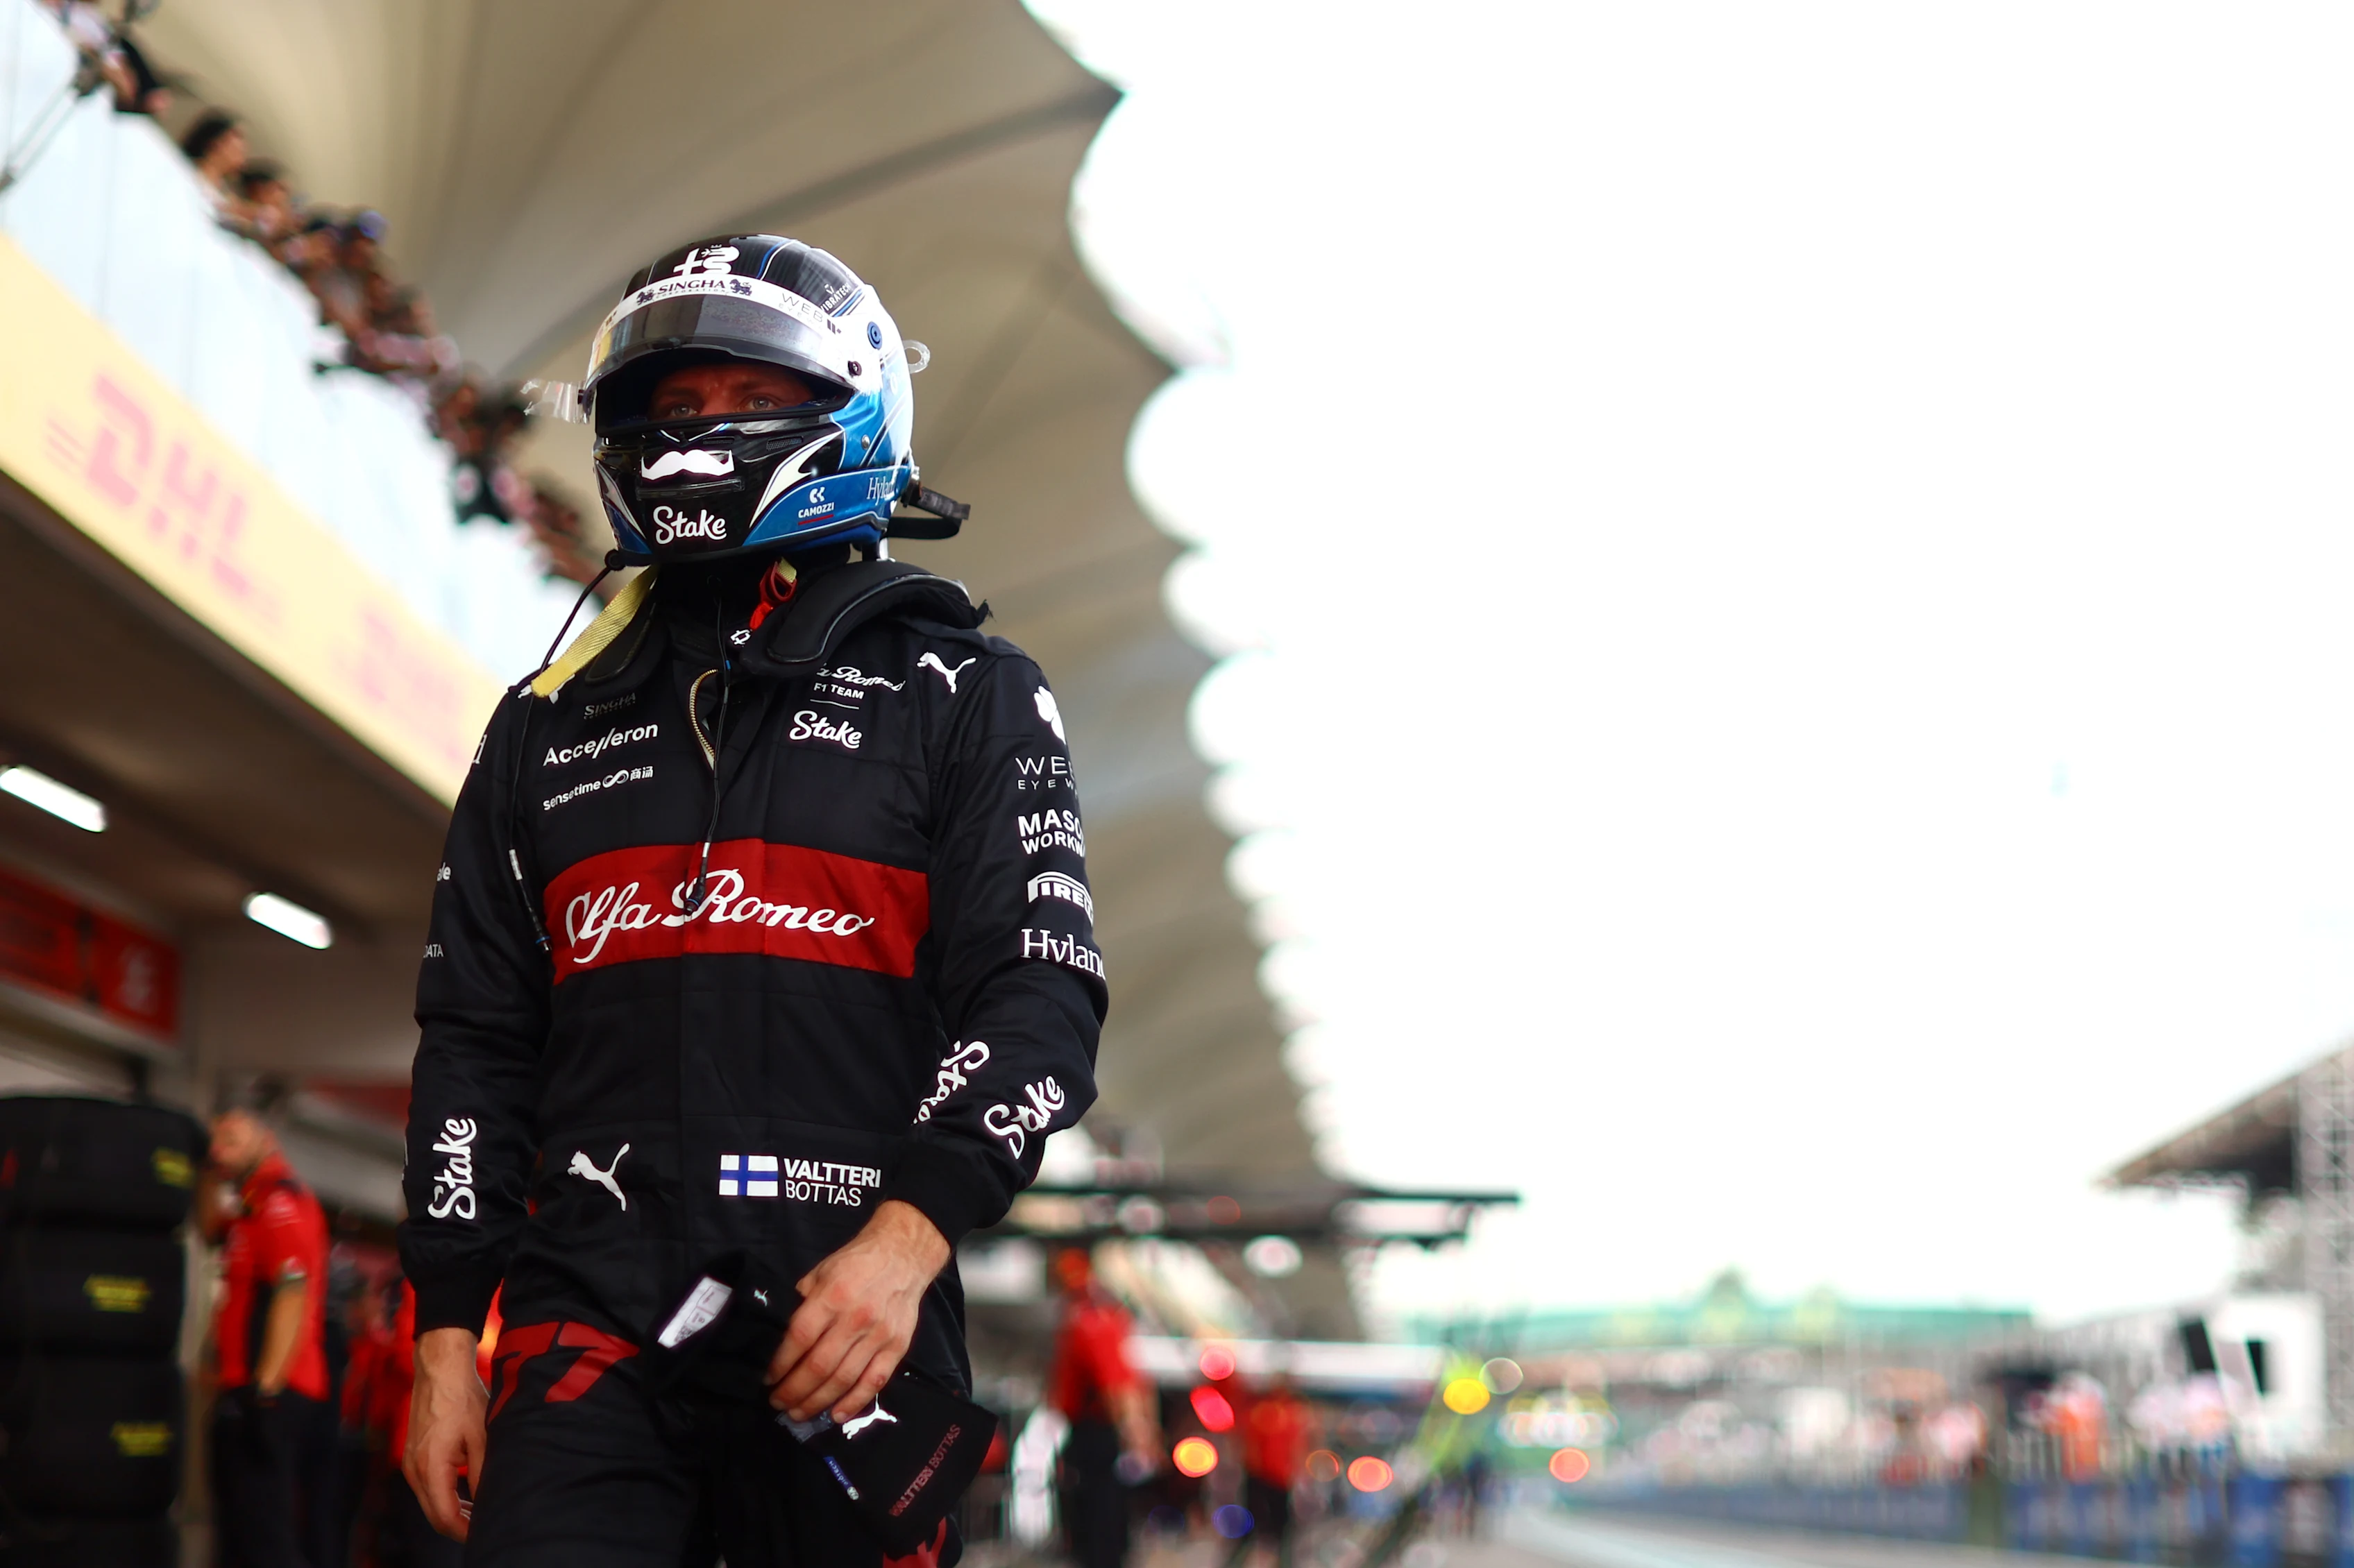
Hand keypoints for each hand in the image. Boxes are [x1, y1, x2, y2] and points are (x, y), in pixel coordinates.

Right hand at [404, 1327, 486, 1542]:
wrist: (440, 1371)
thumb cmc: (462, 1399)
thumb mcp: (481, 1437)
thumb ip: (482, 1474)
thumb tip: (487, 1503)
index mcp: (431, 1467)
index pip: (444, 1515)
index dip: (464, 1531)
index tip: (483, 1533)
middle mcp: (414, 1470)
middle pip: (434, 1515)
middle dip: (458, 1526)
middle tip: (484, 1526)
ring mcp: (410, 1463)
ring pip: (429, 1503)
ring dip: (451, 1512)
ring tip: (479, 1513)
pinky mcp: (413, 1456)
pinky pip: (426, 1487)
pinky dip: (443, 1497)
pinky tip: (465, 1496)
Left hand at [767, 1200, 948, 1421]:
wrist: (904, 1254)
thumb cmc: (856, 1262)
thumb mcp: (821, 1271)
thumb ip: (803, 1302)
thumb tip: (785, 1336)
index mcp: (832, 1296)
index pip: (799, 1338)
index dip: (781, 1364)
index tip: (768, 1379)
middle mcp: (855, 1318)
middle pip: (819, 1366)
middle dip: (794, 1391)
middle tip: (778, 1403)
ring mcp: (878, 1335)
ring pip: (844, 1379)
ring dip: (817, 1402)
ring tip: (799, 1414)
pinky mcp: (897, 1346)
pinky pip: (874, 1381)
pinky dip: (854, 1402)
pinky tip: (836, 1415)